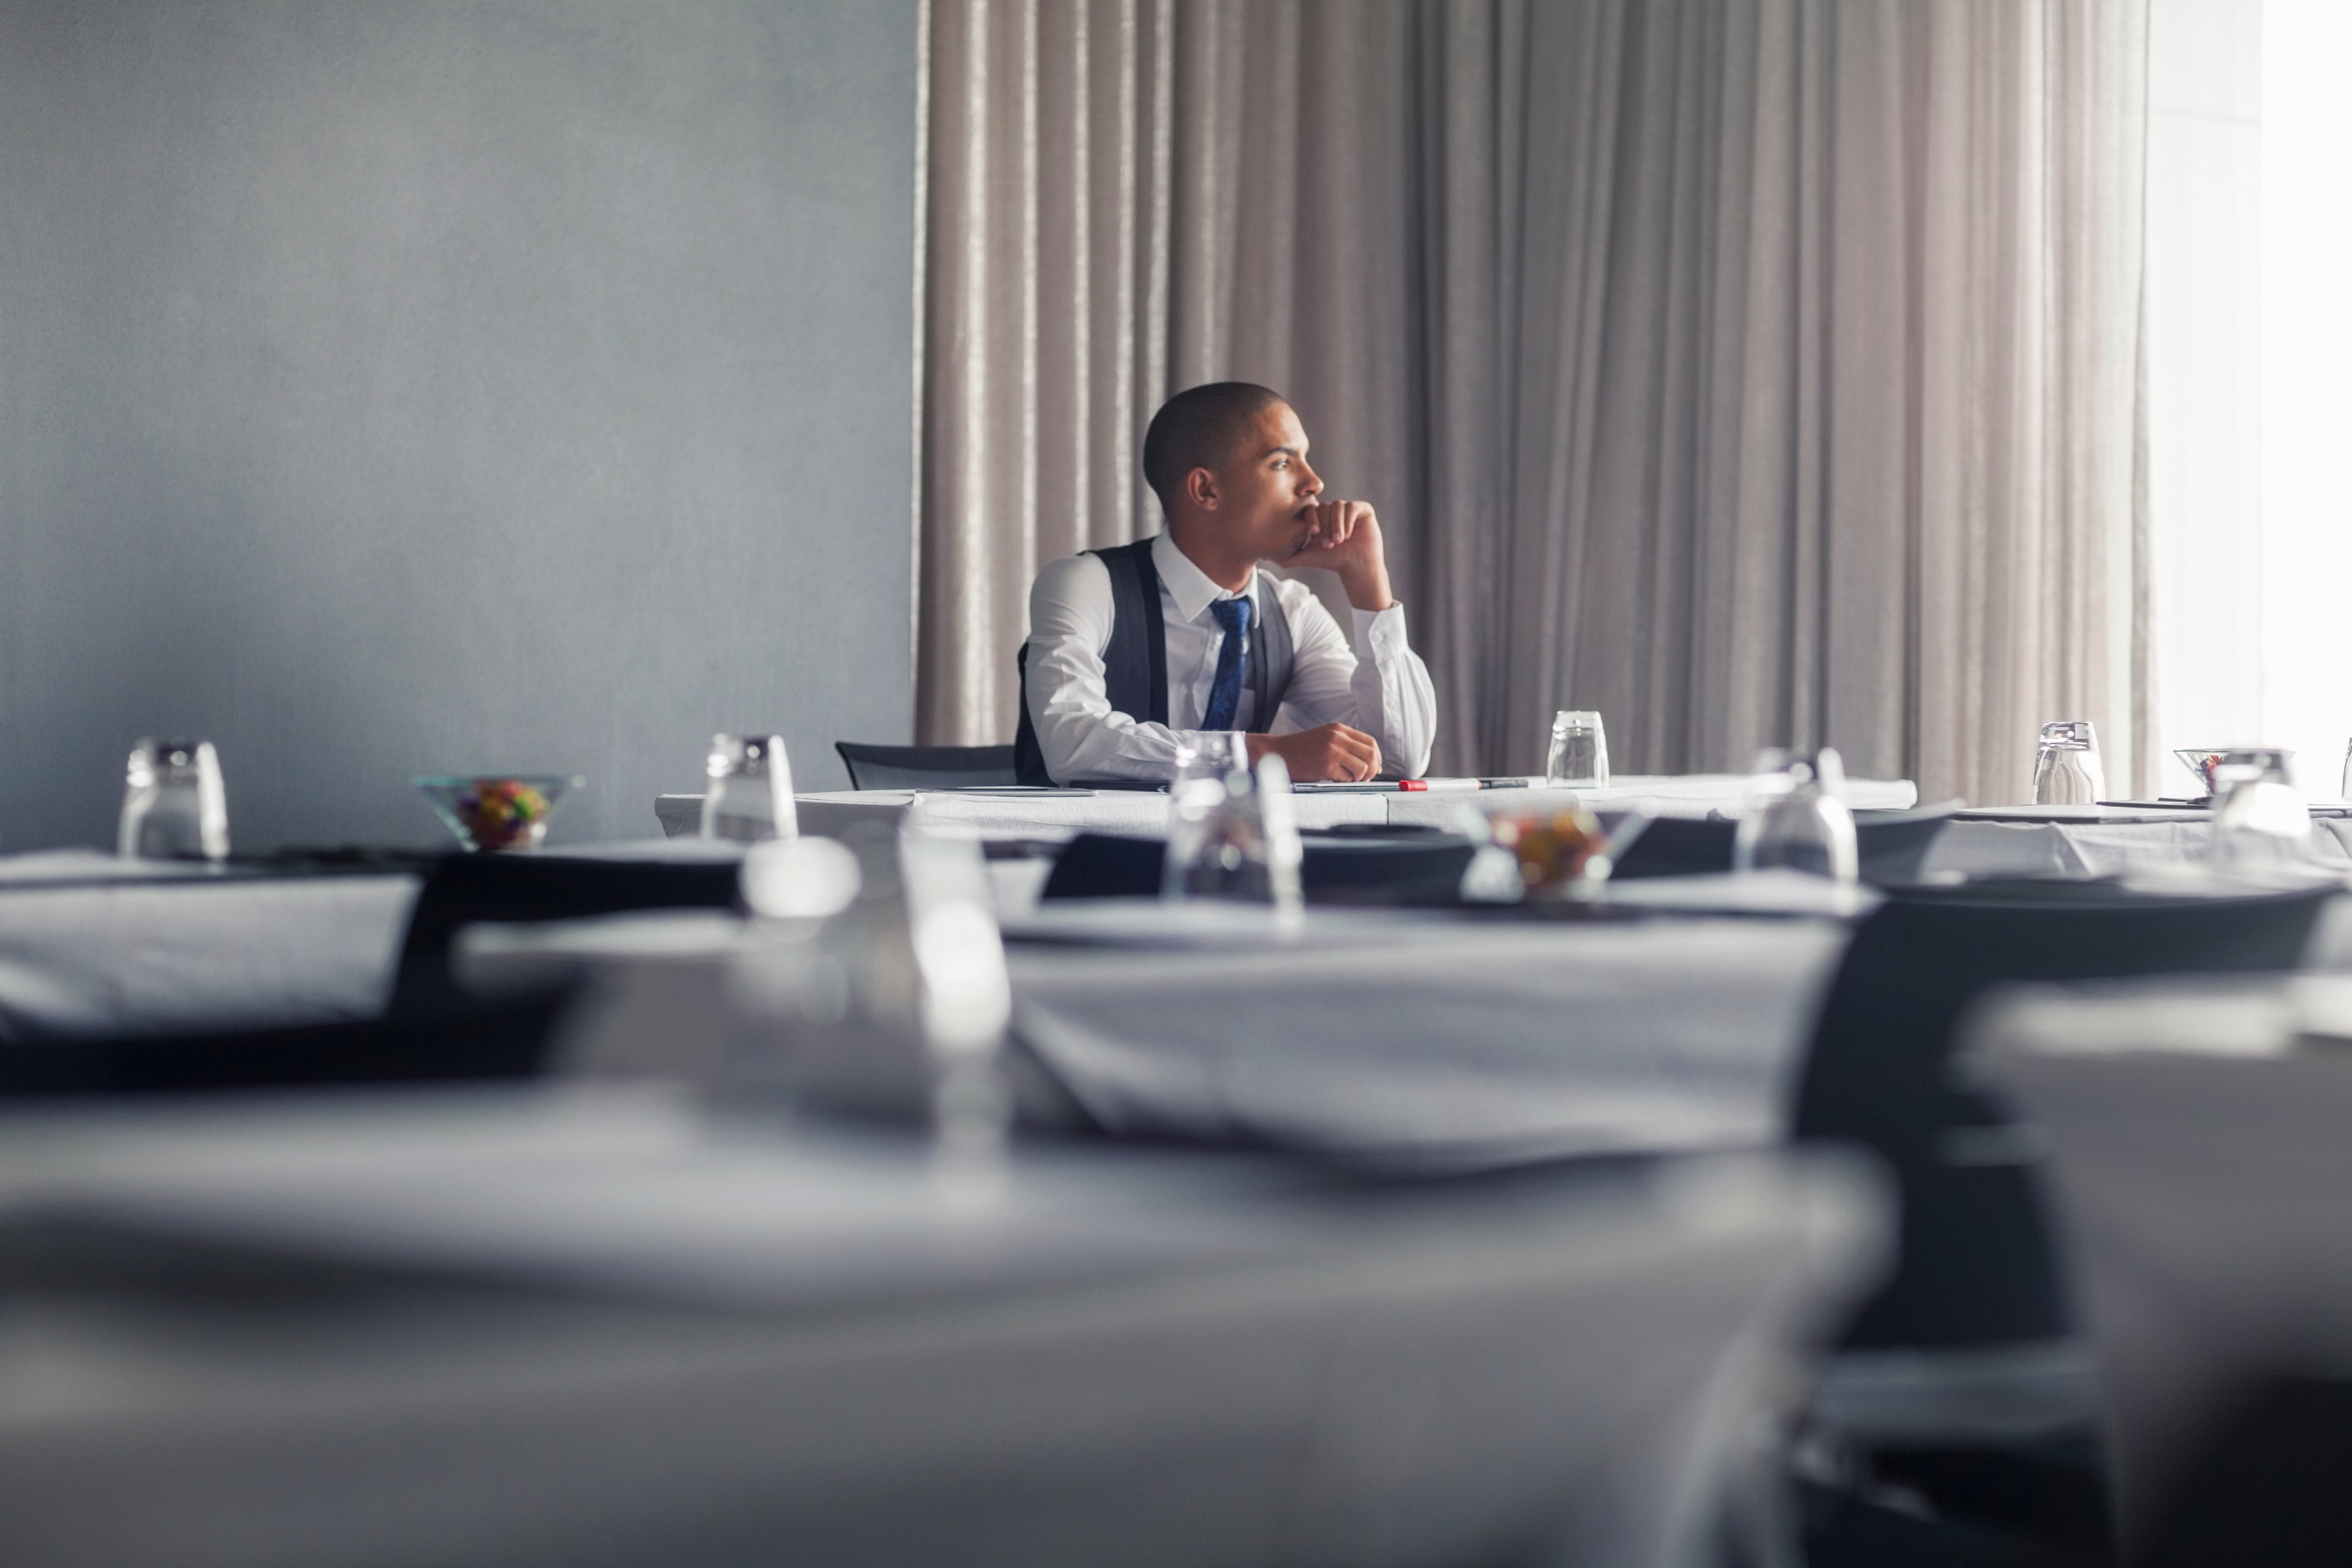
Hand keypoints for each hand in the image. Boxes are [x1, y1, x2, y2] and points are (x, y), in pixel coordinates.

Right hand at [1247, 723, 1381, 782]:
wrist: (1277, 753)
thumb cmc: (1301, 749)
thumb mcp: (1325, 738)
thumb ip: (1346, 745)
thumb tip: (1371, 764)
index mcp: (1339, 730)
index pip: (1370, 742)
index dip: (1376, 757)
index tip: (1374, 768)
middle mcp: (1338, 738)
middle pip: (1371, 754)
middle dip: (1372, 770)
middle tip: (1364, 777)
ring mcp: (1332, 751)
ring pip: (1362, 768)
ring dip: (1358, 778)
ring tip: (1347, 778)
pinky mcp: (1326, 766)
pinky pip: (1347, 778)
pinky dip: (1344, 782)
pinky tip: (1334, 779)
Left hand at [1281, 500, 1394, 610]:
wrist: (1356, 567)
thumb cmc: (1331, 561)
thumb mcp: (1306, 558)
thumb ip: (1286, 557)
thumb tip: (1264, 558)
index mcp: (1319, 517)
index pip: (1310, 508)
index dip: (1311, 519)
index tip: (1313, 534)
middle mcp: (1332, 510)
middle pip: (1324, 506)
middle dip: (1325, 525)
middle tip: (1328, 543)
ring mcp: (1348, 509)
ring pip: (1338, 506)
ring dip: (1336, 525)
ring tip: (1338, 541)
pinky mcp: (1362, 509)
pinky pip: (1352, 507)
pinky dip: (1348, 520)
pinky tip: (1348, 535)